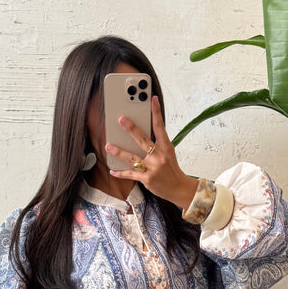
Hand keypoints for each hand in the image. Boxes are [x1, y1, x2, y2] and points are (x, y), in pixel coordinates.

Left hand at [105, 95, 197, 209]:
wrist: (178, 188)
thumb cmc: (172, 169)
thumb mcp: (168, 153)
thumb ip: (157, 144)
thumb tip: (141, 135)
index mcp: (166, 147)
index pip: (160, 127)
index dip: (156, 112)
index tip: (152, 99)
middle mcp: (159, 156)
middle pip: (143, 140)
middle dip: (131, 129)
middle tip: (121, 119)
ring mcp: (152, 168)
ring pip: (132, 158)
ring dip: (119, 152)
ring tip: (108, 145)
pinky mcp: (147, 179)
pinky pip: (130, 174)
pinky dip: (121, 173)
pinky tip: (112, 171)